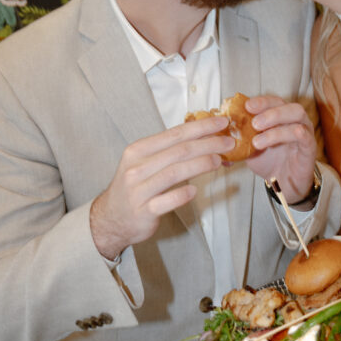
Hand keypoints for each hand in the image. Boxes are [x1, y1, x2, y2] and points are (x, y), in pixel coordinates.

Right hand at [90, 116, 234, 259]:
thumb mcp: (144, 163)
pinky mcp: (144, 211)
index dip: (201, 127)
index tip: (222, 122)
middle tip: (229, 142)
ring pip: (174, 173)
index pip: (174, 134)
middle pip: (178, 151)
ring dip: (201, 164)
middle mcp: (137, 168)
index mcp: (138, 150)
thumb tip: (204, 138)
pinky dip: (182, 194)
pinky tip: (196, 190)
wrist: (111, 218)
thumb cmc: (134, 186)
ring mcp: (139, 190)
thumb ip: (169, 151)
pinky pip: (167, 201)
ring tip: (220, 161)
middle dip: (208, 144)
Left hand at [242, 95, 316, 203]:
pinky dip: (285, 135)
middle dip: (269, 109)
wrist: (282, 183)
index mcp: (281, 116)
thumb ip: (238, 137)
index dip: (261, 101)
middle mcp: (295, 119)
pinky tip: (270, 144)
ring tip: (257, 137)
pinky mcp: (310, 146)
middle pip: (286, 104)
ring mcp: (305, 131)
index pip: (274, 101)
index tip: (246, 106)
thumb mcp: (249, 147)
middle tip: (253, 122)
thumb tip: (217, 131)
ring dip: (276, 123)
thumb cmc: (268, 160)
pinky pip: (303, 134)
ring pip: (296, 115)